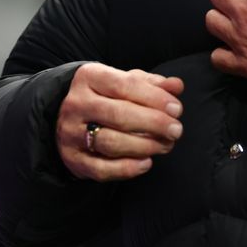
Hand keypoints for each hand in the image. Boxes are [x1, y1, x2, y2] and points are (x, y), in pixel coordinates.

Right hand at [56, 63, 183, 181]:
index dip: (154, 98)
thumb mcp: (126, 82)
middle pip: (119, 115)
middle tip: (176, 130)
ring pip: (111, 142)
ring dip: (144, 146)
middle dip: (154, 123)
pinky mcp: (72, 159)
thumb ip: (152, 84)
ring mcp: (71, 133)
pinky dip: (127, 168)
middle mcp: (76, 104)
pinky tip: (147, 163)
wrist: (68, 117)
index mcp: (89, 77)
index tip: (177, 109)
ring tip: (166, 145)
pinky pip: (101, 169)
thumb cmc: (107, 97)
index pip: (125, 85)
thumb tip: (177, 85)